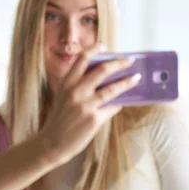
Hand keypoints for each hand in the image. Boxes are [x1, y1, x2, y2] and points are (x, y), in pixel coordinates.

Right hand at [36, 43, 139, 165]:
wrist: (52, 143)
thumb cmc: (60, 120)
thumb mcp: (63, 98)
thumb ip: (79, 87)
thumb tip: (105, 79)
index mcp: (66, 83)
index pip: (81, 59)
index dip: (94, 49)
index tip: (105, 46)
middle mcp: (75, 91)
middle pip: (102, 70)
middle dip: (119, 63)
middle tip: (130, 60)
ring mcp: (85, 105)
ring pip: (112, 89)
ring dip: (127, 82)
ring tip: (137, 78)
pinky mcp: (93, 119)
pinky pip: (112, 107)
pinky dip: (120, 103)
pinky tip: (126, 100)